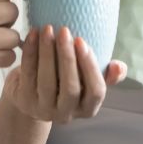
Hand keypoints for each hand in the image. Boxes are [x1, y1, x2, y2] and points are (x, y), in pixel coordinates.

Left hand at [2, 25, 125, 123]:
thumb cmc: (66, 81)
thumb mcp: (88, 80)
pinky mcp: (24, 100)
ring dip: (47, 52)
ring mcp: (44, 110)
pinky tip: (32, 33)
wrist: (31, 93)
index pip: (96, 92)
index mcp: (88, 109)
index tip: (83, 41)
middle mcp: (66, 114)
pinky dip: (30, 52)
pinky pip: (28, 74)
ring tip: (48, 29)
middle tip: (64, 31)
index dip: (91, 67)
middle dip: (68, 57)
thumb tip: (118, 66)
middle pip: (71, 88)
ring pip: (47, 81)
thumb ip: (107, 74)